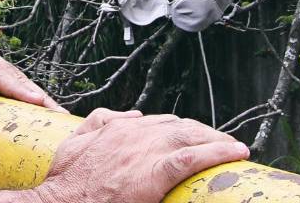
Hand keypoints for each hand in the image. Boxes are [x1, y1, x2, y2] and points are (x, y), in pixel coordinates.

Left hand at [0, 23, 64, 111]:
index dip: (18, 89)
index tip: (37, 102)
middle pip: (17, 79)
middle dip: (40, 98)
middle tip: (60, 117)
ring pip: (19, 81)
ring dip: (39, 98)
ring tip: (58, 117)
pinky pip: (12, 83)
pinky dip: (28, 95)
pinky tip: (39, 109)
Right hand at [34, 109, 249, 202]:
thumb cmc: (64, 182)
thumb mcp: (74, 143)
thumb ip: (98, 124)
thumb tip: (126, 116)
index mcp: (119, 128)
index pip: (160, 122)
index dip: (181, 128)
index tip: (193, 135)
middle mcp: (136, 133)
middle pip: (180, 125)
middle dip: (203, 132)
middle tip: (220, 142)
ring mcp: (146, 151)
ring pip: (190, 136)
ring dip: (215, 139)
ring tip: (232, 147)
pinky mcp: (155, 173)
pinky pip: (193, 158)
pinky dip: (217, 152)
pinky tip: (235, 152)